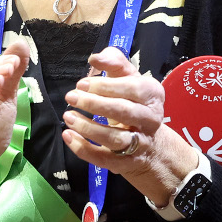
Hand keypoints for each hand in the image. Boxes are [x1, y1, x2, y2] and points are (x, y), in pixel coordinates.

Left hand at [61, 47, 199, 207]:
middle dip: (95, 104)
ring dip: (88, 128)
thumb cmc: (134, 103)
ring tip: (68, 117)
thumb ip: (114, 62)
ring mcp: (140, 144)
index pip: (132, 88)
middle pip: (123, 112)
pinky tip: (68, 136)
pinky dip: (84, 149)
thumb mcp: (130, 79)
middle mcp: (150, 119)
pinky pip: (104, 158)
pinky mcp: (126, 163)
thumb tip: (95, 58)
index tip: (81, 83)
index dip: (105, 85)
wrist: (151, 144)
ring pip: (115, 138)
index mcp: (152, 95)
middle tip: (72, 97)